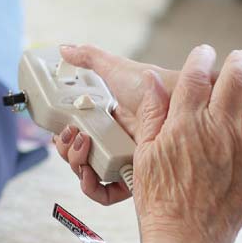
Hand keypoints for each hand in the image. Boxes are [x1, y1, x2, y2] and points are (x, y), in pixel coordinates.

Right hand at [53, 45, 177, 204]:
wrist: (181, 103)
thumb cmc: (157, 85)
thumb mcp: (117, 70)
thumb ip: (90, 58)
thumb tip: (65, 49)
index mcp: (104, 122)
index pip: (74, 136)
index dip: (62, 137)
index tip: (60, 129)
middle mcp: (111, 143)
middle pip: (76, 156)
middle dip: (66, 150)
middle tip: (72, 135)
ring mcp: (121, 161)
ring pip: (87, 174)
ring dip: (76, 164)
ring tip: (83, 145)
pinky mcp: (133, 178)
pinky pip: (106, 194)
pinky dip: (92, 187)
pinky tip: (90, 172)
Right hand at [132, 45, 241, 242]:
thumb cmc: (159, 202)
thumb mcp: (145, 155)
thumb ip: (152, 114)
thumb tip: (153, 79)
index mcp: (184, 123)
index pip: (195, 75)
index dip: (201, 57)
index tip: (203, 53)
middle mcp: (219, 127)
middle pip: (236, 77)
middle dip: (238, 60)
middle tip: (239, 59)